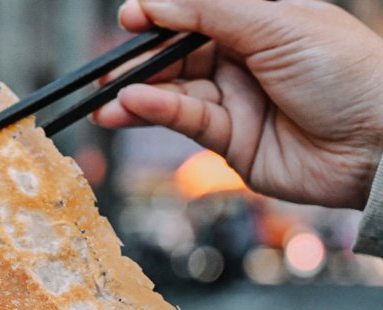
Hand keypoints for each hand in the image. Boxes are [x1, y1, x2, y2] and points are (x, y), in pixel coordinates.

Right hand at [93, 0, 382, 208]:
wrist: (379, 144)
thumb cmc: (347, 73)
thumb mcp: (276, 25)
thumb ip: (210, 12)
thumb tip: (155, 1)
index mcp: (261, 23)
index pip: (196, 16)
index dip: (161, 17)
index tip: (130, 18)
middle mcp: (245, 62)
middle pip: (177, 57)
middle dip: (140, 62)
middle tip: (104, 69)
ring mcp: (237, 103)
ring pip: (175, 94)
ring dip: (139, 94)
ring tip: (108, 97)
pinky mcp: (232, 143)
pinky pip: (187, 122)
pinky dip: (159, 112)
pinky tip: (136, 105)